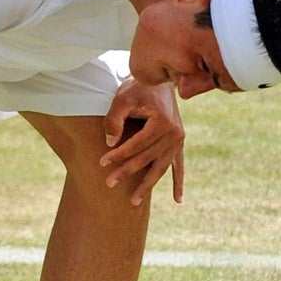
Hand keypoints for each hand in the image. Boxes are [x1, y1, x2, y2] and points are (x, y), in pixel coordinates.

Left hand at [99, 79, 184, 205]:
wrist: (159, 79)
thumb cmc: (138, 87)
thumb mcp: (122, 98)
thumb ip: (114, 119)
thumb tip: (110, 143)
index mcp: (163, 122)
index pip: (137, 145)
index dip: (118, 155)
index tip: (101, 162)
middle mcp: (175, 133)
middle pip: (147, 158)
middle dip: (127, 171)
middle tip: (108, 183)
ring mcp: (179, 140)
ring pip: (161, 168)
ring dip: (147, 185)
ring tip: (133, 202)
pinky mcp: (179, 143)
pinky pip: (179, 166)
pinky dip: (178, 183)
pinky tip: (177, 199)